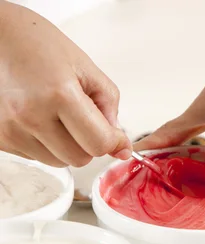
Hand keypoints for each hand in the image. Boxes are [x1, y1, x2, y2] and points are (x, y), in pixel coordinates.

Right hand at [0, 1, 130, 166]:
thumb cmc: (39, 44)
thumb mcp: (86, 69)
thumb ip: (109, 107)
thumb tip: (119, 144)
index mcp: (59, 94)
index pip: (99, 144)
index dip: (114, 142)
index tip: (117, 138)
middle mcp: (30, 115)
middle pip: (79, 159)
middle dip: (89, 144)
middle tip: (83, 119)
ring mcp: (10, 128)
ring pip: (58, 162)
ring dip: (66, 146)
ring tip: (57, 114)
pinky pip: (35, 156)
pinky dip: (45, 143)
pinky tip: (39, 117)